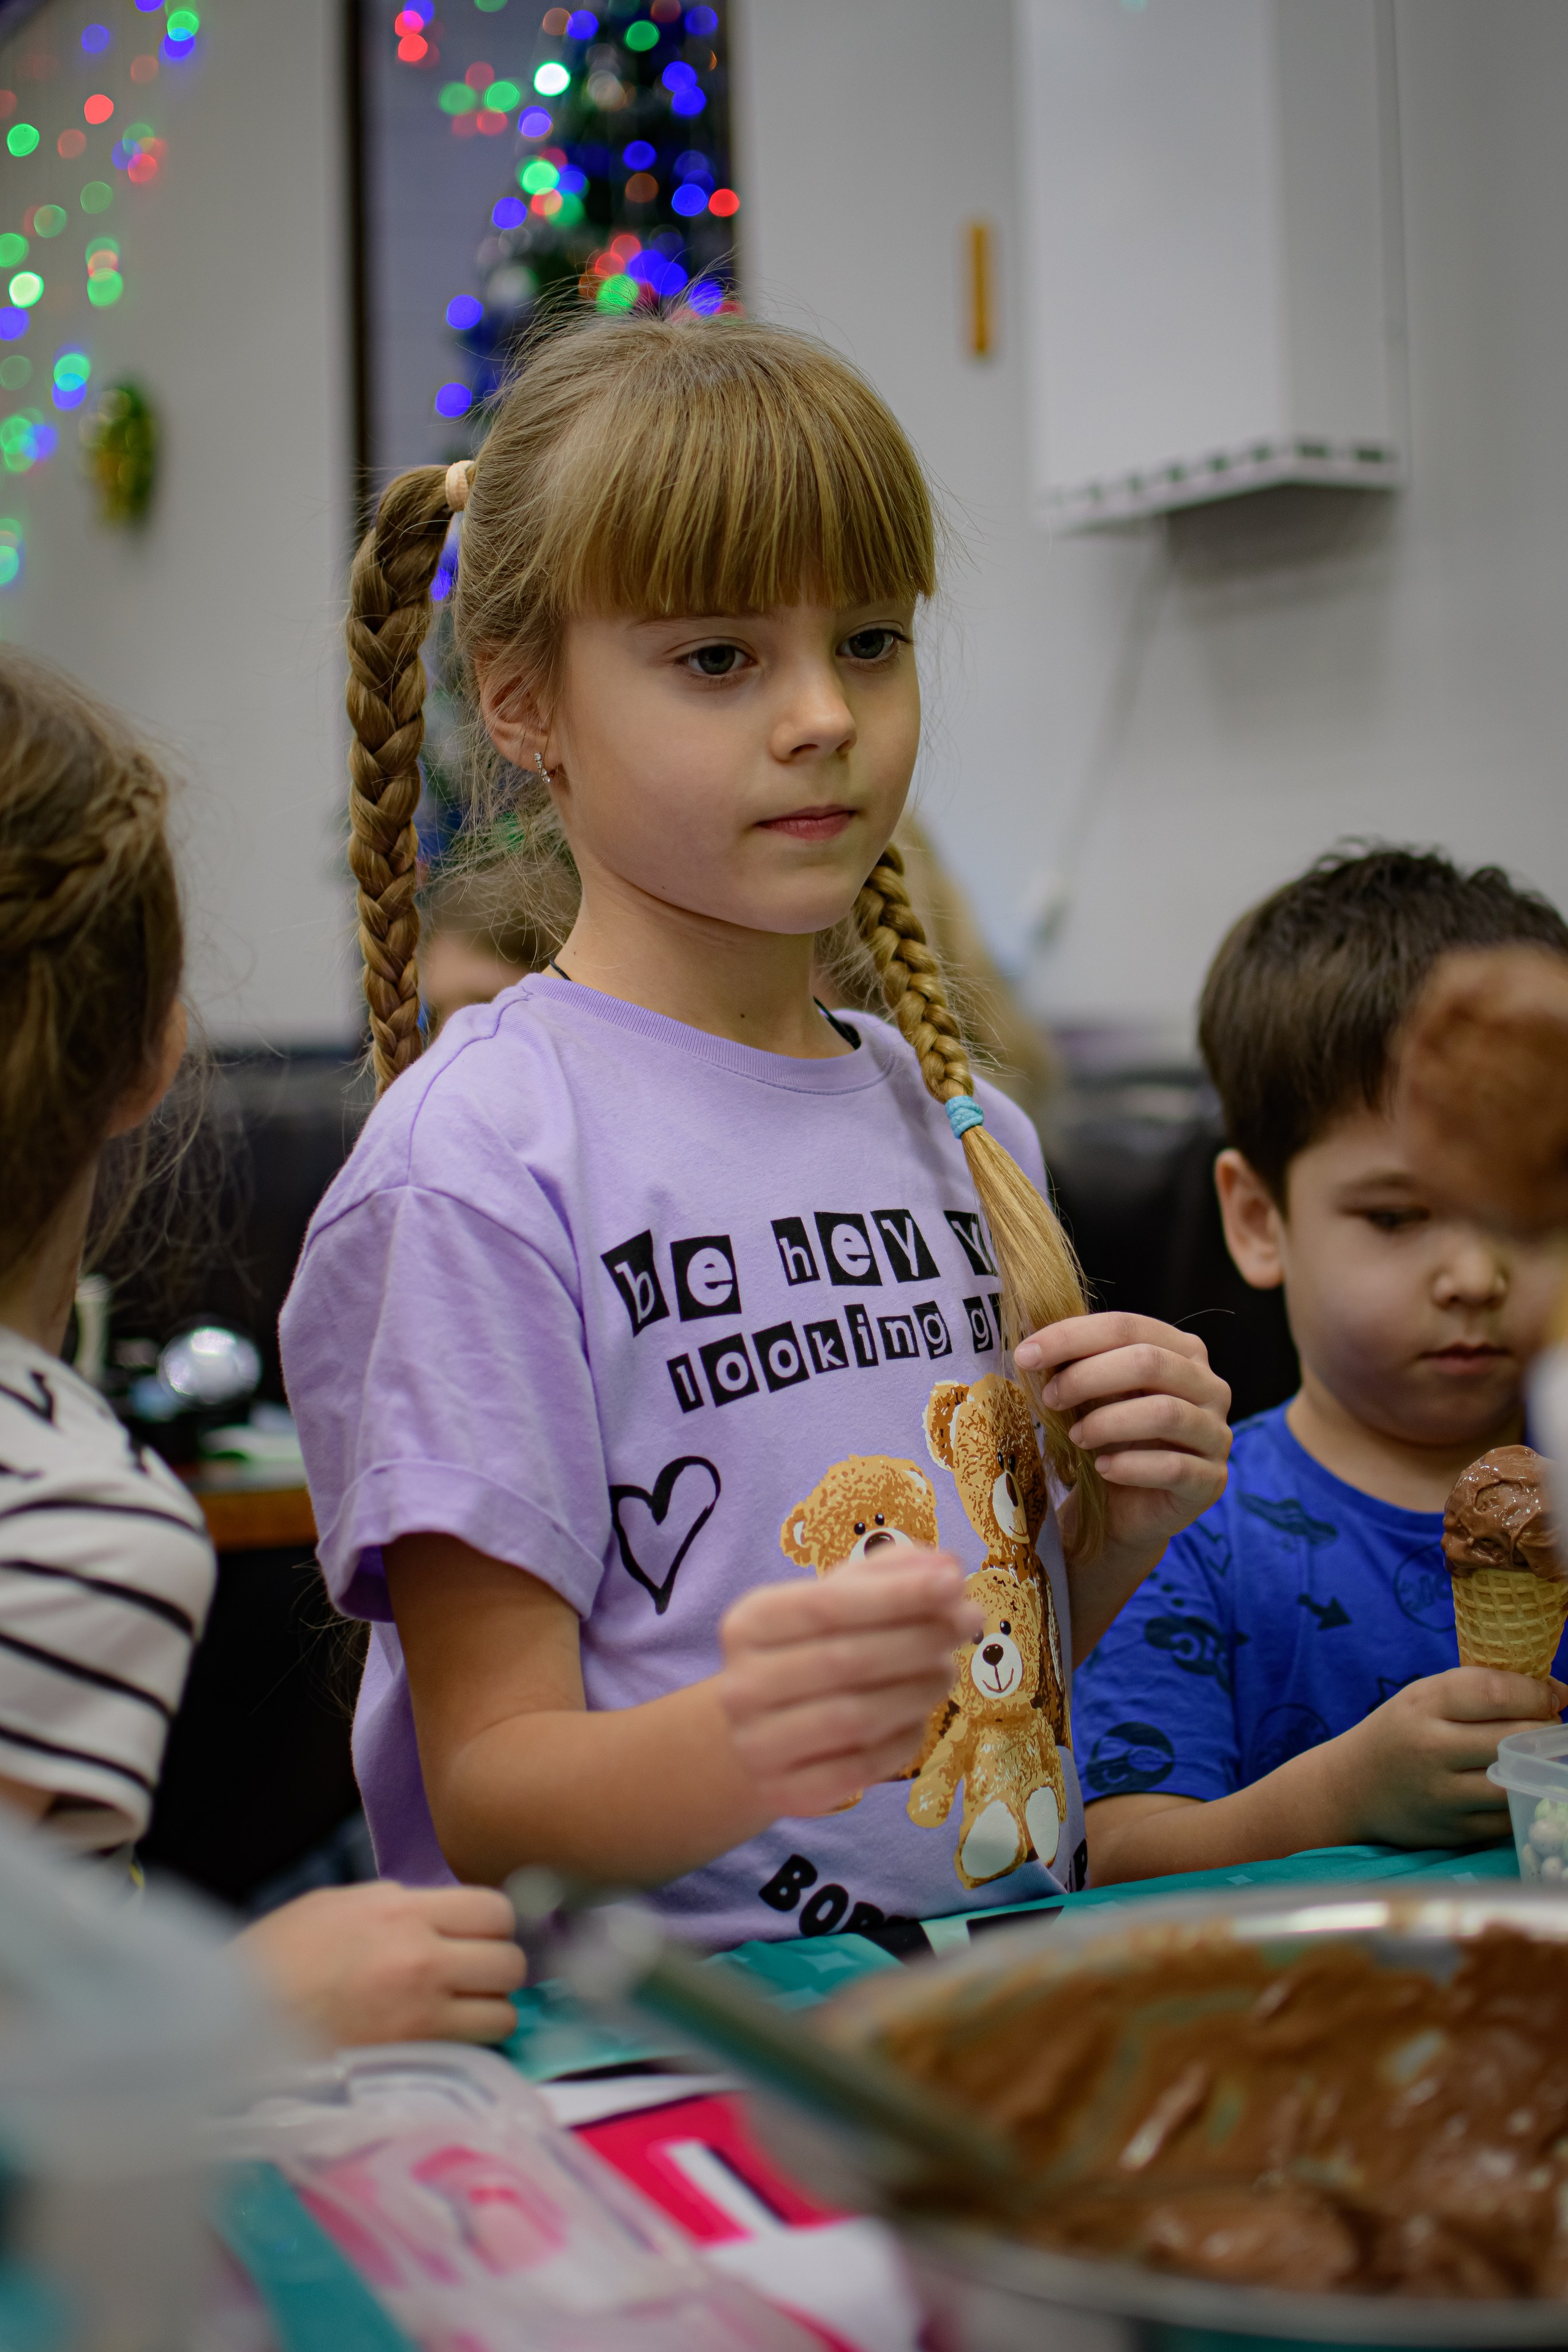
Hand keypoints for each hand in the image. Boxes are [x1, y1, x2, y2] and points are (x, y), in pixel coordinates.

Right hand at [236, 1882, 525, 2047]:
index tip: (478, 1937)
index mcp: (401, 1912)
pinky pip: (476, 2052)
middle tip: (473, 1979)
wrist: (235, 2024)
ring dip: (490, 2014)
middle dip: (498, 1970)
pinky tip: (445, 2044)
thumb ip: (396, 1905)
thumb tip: (440, 1914)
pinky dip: (471, 2048)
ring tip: (460, 2016)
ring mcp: (421, 2016)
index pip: (494, 1909)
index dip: (492, 1925)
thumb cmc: (277, 1959)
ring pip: (504, 2013)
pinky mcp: (414, 2061)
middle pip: (510, 1962)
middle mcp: (422, 1959)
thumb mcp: (336, 1906)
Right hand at [718, 1555, 981, 1820]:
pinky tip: (917, 1716)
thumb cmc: (813, 1651)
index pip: (826, 1605)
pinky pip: (863, 1767)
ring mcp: (758, 1746)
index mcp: (748, 1624)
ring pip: (856, 1717)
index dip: (896, 1594)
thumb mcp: (839, 1602)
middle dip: (919, 1638)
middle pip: (845, 1660)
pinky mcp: (786, 1794)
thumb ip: (889, 1576)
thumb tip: (946, 1566)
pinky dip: (903, 1739)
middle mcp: (741, 1686)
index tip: (955, 1581)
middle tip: (967, 1623)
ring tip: (946, 1669)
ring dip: (918, 1689)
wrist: (765, 1733)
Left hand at [1014, 1312, 1231, 1567]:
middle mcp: (1210, 1387)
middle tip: (1049, 1398)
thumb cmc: (1113, 1438)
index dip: (1072, 1336)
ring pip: (1164, 1413)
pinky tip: (1103, 1468)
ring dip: (1107, 1423)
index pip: (1127, 1327)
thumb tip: (1031, 1344)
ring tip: (1075, 1436)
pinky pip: (1173, 1467)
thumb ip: (1078, 1364)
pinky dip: (1130, 1466)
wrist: (1131, 1508)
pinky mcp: (1212, 1480)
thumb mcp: (1097, 1394)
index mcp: (1183, 1351)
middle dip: (1087, 1377)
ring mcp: (1216, 1434)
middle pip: (1149, 1362)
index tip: (1026, 1355)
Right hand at [1324, 1667, 1566, 1847]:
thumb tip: (1559, 1694)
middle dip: (1546, 1730)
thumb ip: (1482, 1687)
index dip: (1537, 1693)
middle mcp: (1430, 1749)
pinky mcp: (1453, 1832)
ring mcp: (1441, 1795)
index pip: (1495, 1693)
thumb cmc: (1401, 1731)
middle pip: (1514, 1738)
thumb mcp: (1426, 1695)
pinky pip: (1508, 1818)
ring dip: (1538, 1767)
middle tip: (1549, 1727)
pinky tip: (1515, 1785)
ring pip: (1516, 1782)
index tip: (1551, 1697)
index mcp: (1423, 1705)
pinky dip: (1521, 1800)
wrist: (1351, 1788)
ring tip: (1534, 1756)